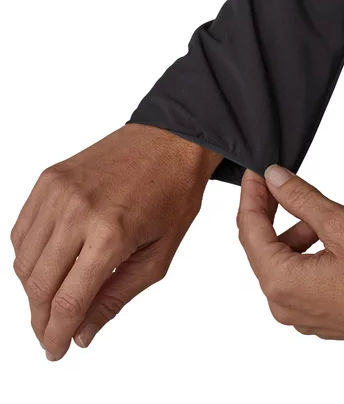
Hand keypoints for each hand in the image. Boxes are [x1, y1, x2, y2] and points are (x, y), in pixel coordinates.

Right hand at [11, 124, 221, 360]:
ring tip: (54, 300)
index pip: (68, 301)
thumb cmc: (174, 194)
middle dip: (41, 319)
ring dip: (34, 290)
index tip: (56, 350)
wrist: (170, 141)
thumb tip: (83, 332)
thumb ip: (118, 296)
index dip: (57, 334)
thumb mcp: (159, 254)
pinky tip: (49, 264)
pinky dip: (29, 255)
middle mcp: (76, 211)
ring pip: (24, 260)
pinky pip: (21, 229)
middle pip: (38, 285)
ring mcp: (57, 192)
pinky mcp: (49, 178)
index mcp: (110, 233)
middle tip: (53, 332)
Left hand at [237, 166, 343, 351]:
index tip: (256, 172)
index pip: (250, 230)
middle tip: (279, 182)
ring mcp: (299, 314)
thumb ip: (301, 198)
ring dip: (296, 231)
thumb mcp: (342, 225)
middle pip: (261, 246)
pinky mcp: (316, 315)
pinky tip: (331, 238)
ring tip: (325, 215)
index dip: (251, 195)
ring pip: (282, 259)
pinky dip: (307, 251)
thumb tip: (274, 178)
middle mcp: (283, 304)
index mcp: (282, 284)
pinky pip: (298, 275)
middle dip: (269, 211)